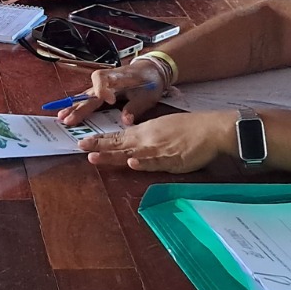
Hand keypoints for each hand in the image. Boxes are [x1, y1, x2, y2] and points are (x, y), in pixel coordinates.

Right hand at [59, 57, 170, 124]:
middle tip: (70, 119)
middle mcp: (107, 80)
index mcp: (118, 76)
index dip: (102, 89)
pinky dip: (78, 106)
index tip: (109, 100)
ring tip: (62, 117)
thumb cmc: (149, 80)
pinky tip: (67, 113)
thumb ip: (136, 107)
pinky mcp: (101, 90)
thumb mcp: (148, 94)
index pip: (103, 79)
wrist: (151, 70)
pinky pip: (88, 98)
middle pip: (90, 91)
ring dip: (74, 106)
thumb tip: (126, 120)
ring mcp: (102, 85)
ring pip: (86, 95)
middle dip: (80, 106)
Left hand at [76, 110, 236, 172]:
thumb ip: (145, 135)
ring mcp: (158, 150)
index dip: (100, 140)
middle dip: (99, 147)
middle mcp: (147, 139)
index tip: (83, 143)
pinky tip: (132, 163)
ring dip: (112, 156)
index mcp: (144, 131)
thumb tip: (131, 140)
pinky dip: (143, 162)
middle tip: (80, 148)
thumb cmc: (188, 128)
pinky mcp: (171, 160)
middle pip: (119, 144)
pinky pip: (155, 162)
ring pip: (131, 153)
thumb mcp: (162, 127)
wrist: (210, 129)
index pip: (117, 137)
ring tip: (94, 157)